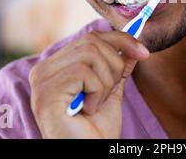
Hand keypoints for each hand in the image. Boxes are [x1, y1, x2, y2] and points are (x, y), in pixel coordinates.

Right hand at [29, 31, 149, 138]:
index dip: (120, 40)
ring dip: (105, 81)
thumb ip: (118, 68)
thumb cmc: (95, 130)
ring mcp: (42, 81)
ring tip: (96, 103)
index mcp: (56, 67)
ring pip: (90, 54)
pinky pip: (84, 72)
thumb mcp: (111, 92)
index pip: (90, 38)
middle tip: (110, 92)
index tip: (143, 52)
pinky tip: (88, 109)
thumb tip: (132, 46)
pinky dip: (97, 92)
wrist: (88, 154)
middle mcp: (43, 70)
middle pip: (91, 42)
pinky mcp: (46, 92)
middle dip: (114, 65)